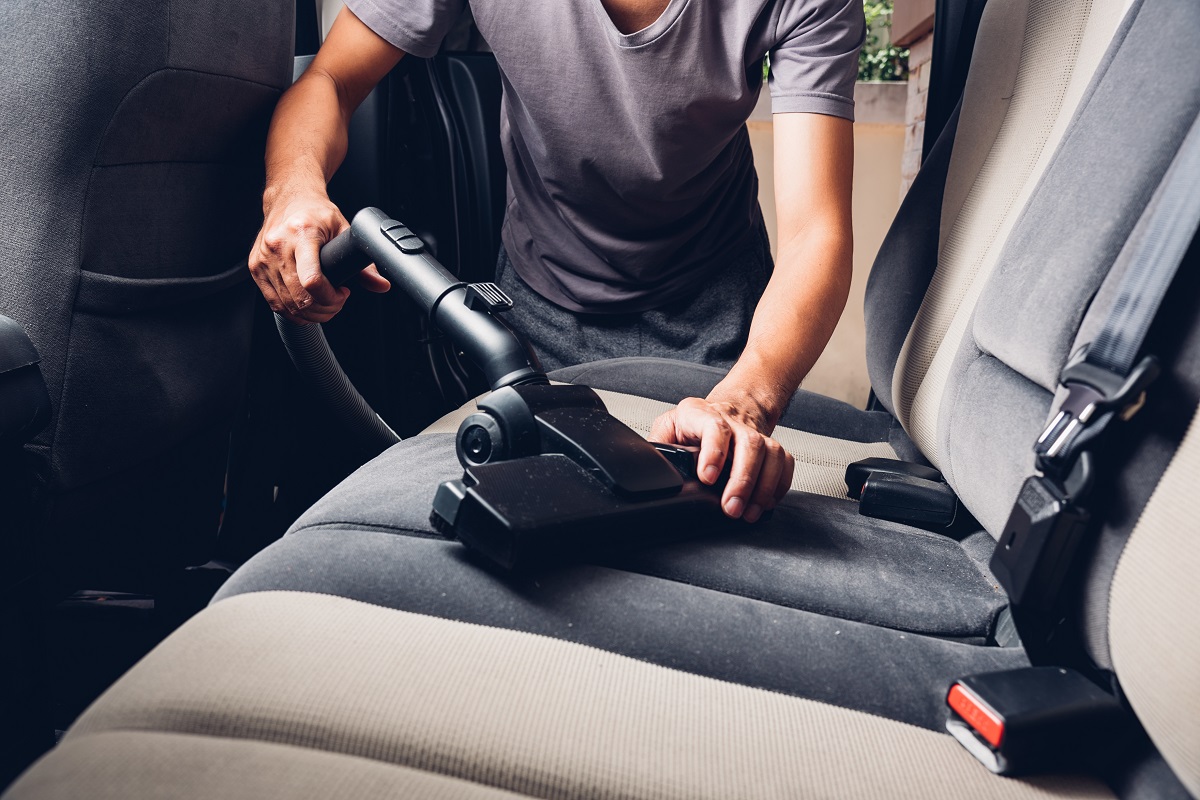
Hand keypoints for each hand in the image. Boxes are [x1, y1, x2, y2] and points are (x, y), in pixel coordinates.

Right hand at [249, 190, 389, 322]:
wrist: (289, 198)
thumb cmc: (316, 213)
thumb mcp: (345, 231)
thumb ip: (364, 263)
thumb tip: (381, 285)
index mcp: (301, 234)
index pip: (312, 280)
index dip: (331, 297)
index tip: (343, 293)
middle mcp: (278, 246)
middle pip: (300, 298)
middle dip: (324, 309)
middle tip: (337, 301)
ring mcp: (263, 258)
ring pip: (287, 305)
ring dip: (310, 313)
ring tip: (324, 302)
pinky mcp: (255, 267)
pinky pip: (274, 303)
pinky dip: (292, 311)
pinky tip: (306, 303)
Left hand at [650, 396, 793, 521]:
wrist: (723, 410)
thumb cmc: (690, 426)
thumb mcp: (666, 430)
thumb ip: (660, 448)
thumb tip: (660, 472)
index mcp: (699, 414)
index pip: (714, 427)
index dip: (714, 453)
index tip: (708, 478)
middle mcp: (731, 420)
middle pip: (749, 443)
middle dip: (743, 480)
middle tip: (732, 508)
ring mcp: (753, 432)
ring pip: (771, 452)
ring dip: (763, 487)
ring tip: (748, 513)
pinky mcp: (769, 446)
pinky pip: (784, 462)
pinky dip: (779, 485)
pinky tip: (765, 502)